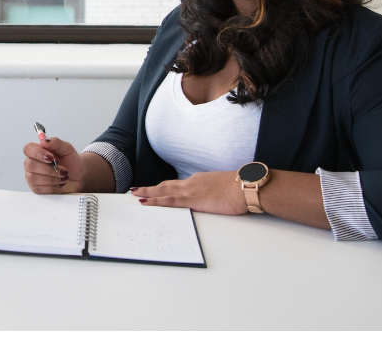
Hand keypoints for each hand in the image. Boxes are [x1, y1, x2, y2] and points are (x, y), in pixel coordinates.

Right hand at [23, 136, 84, 193]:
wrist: (78, 176)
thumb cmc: (71, 161)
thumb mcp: (67, 149)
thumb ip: (56, 143)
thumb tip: (43, 141)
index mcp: (38, 151)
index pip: (28, 149)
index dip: (38, 153)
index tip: (51, 157)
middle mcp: (32, 163)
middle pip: (30, 165)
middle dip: (49, 169)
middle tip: (63, 169)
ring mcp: (32, 177)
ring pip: (34, 178)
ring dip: (52, 178)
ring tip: (63, 176)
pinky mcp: (36, 189)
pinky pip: (39, 189)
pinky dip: (52, 186)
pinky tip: (59, 183)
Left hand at [131, 171, 247, 214]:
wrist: (246, 187)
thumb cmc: (240, 189)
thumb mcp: (224, 189)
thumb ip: (215, 192)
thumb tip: (213, 198)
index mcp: (200, 180)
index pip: (178, 184)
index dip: (165, 187)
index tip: (156, 189)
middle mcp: (192, 182)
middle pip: (166, 185)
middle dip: (150, 188)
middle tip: (136, 189)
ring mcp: (191, 190)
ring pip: (163, 190)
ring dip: (147, 192)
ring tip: (134, 194)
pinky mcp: (192, 199)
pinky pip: (168, 200)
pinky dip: (154, 200)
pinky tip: (145, 201)